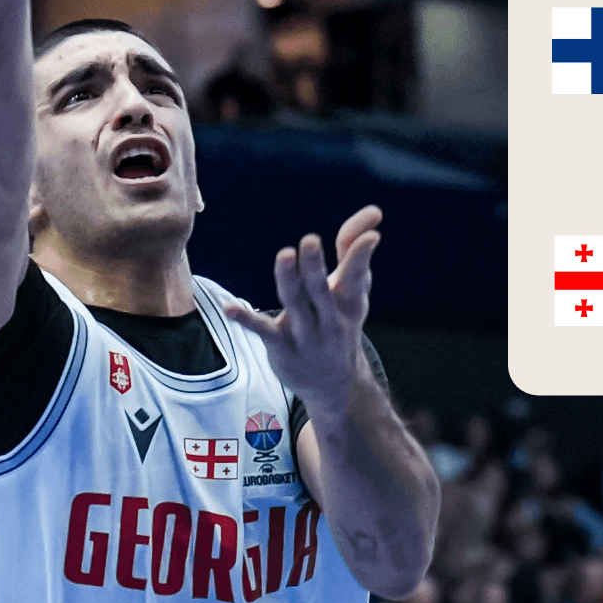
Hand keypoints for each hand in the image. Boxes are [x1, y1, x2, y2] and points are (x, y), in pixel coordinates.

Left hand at [223, 205, 382, 412]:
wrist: (336, 386)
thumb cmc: (339, 324)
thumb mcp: (352, 293)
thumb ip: (355, 253)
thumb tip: (374, 216)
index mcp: (349, 301)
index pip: (356, 275)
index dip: (361, 254)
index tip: (372, 234)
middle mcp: (330, 318)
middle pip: (321, 289)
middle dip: (315, 266)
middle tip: (310, 241)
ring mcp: (306, 335)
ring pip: (295, 305)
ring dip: (288, 281)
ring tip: (284, 256)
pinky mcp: (282, 347)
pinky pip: (263, 331)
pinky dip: (246, 319)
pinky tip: (229, 308)